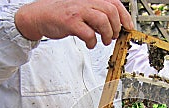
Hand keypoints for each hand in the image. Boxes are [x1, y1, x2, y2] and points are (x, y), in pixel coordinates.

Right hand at [14, 0, 133, 48]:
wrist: (40, 15)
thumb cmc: (62, 14)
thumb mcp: (83, 11)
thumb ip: (97, 16)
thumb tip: (114, 26)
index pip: (114, 3)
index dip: (125, 16)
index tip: (128, 27)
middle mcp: (85, 1)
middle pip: (111, 11)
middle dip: (116, 27)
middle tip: (113, 36)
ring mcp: (78, 11)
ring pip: (102, 20)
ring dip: (107, 34)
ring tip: (104, 41)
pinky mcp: (70, 22)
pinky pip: (88, 33)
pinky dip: (92, 41)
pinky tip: (90, 43)